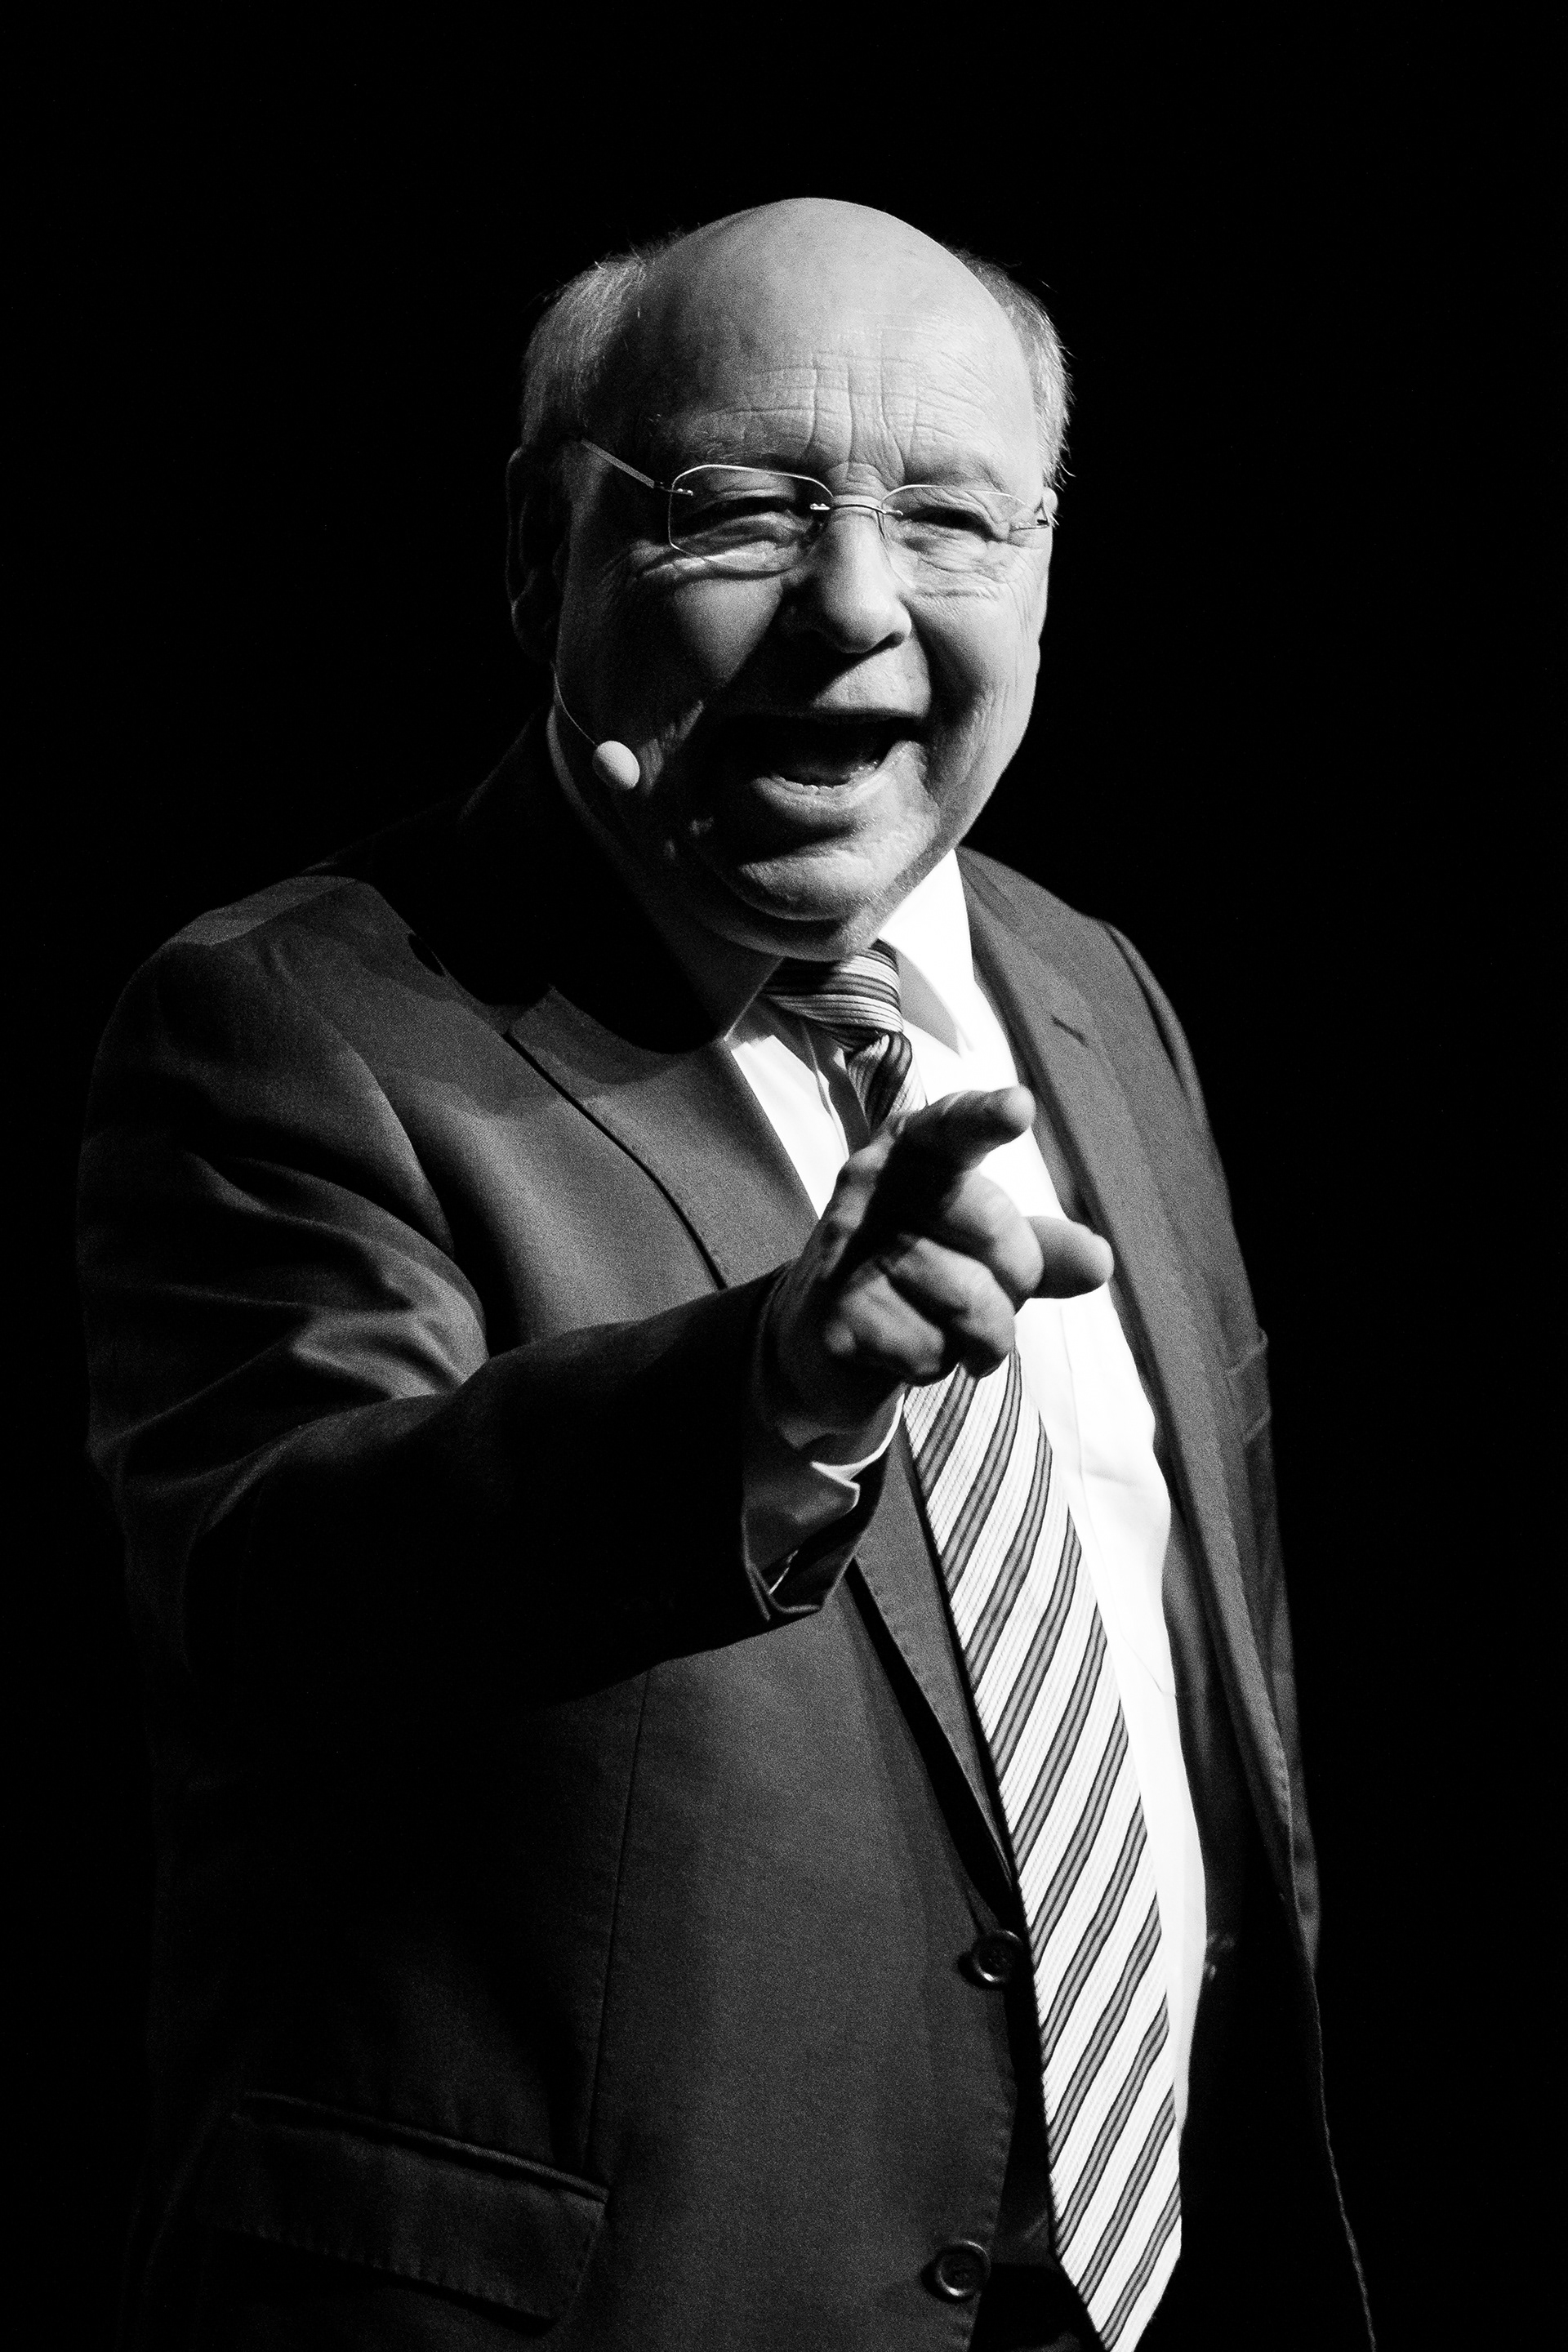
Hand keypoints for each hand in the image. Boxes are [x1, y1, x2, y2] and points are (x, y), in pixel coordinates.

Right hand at [764, 1085, 1113, 1441]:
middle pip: (997, 1230)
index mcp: (914, 1147)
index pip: (955, 1126)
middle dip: (1016, 1282)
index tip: (1018, 1108)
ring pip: (971, 1304)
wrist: (820, 1336)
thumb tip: (1098, 1261)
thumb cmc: (919, 1271)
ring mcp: (846, 1249)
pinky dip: (936, 1365)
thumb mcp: (984, 1249)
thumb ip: (1042, 1249)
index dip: (986, 1117)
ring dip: (982, 1338)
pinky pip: (931, 1353)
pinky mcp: (835, 1317)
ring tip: (948, 1328)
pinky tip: (905, 1346)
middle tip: (983, 1292)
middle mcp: (870, 1183)